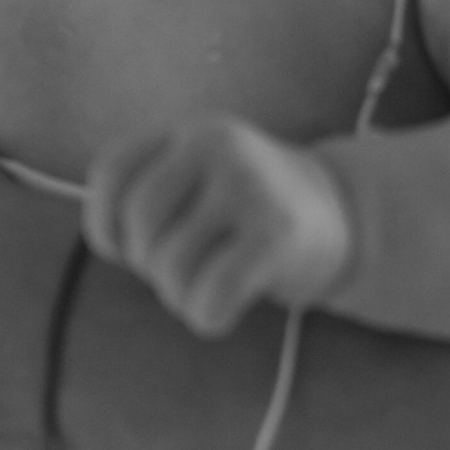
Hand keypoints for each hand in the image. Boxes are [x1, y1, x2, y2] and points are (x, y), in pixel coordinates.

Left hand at [85, 118, 353, 338]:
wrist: (344, 213)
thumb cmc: (248, 208)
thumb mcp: (200, 178)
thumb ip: (150, 194)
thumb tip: (113, 242)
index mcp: (189, 133)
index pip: (111, 172)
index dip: (105, 224)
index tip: (127, 249)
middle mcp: (218, 146)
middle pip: (140, 223)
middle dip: (148, 265)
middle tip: (178, 273)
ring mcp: (249, 186)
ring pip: (171, 265)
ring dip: (179, 296)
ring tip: (205, 288)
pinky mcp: (277, 233)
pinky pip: (212, 292)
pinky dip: (206, 317)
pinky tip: (221, 311)